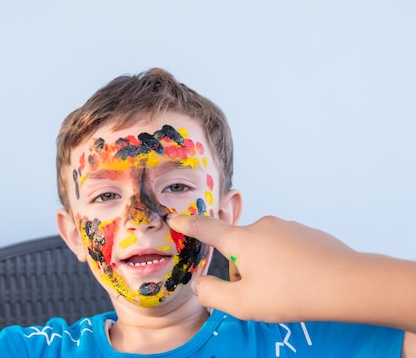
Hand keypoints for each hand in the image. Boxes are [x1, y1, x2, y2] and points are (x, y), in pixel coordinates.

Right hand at [167, 214, 358, 322]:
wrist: (348, 283)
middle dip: (240, 269)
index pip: (205, 228)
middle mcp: (261, 226)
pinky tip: (301, 281)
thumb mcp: (243, 304)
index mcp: (240, 240)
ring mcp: (286, 227)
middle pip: (237, 246)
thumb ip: (212, 294)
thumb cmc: (291, 294)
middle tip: (259, 294)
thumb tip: (200, 285)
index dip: (186, 224)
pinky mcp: (307, 233)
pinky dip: (285, 264)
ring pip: (262, 249)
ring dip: (264, 267)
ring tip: (285, 291)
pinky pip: (284, 248)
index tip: (173, 218)